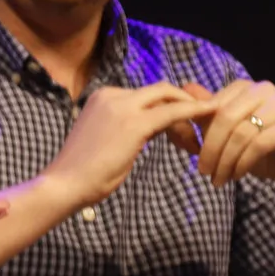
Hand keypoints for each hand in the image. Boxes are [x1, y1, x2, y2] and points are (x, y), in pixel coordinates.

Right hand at [47, 82, 205, 206]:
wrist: (65, 184)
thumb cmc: (83, 171)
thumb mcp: (107, 139)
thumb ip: (127, 126)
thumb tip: (153, 128)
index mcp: (103, 96)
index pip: (146, 95)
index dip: (168, 107)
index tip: (182, 127)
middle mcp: (112, 94)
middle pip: (160, 91)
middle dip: (184, 104)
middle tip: (198, 128)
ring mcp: (123, 106)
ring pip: (168, 99)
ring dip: (189, 115)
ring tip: (197, 141)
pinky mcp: (135, 124)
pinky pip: (172, 112)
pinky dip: (193, 111)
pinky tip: (209, 114)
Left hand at [167, 78, 274, 203]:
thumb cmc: (262, 153)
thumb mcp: (229, 135)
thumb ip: (209, 115)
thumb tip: (185, 89)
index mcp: (246, 88)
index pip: (212, 106)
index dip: (200, 132)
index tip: (192, 155)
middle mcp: (265, 90)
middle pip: (224, 117)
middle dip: (210, 147)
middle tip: (203, 172)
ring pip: (240, 132)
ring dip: (225, 160)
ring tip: (218, 179)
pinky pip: (258, 144)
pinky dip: (242, 163)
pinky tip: (236, 176)